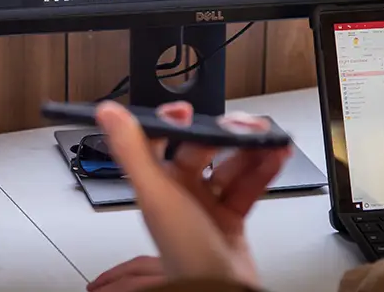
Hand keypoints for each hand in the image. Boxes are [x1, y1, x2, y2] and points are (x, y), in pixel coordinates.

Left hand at [93, 101, 289, 288]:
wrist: (222, 291)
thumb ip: (131, 151)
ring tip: (269, 140)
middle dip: (226, 134)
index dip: (173, 122)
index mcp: (156, 184)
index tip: (187, 109)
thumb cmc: (184, 254)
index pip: (159, 141)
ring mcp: (206, 206)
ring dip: (250, 150)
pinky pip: (248, 186)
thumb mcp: (156, 195)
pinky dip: (263, 170)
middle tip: (246, 126)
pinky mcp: (231, 218)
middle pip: (202, 150)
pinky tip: (275, 158)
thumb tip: (108, 113)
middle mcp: (180, 193)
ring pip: (229, 166)